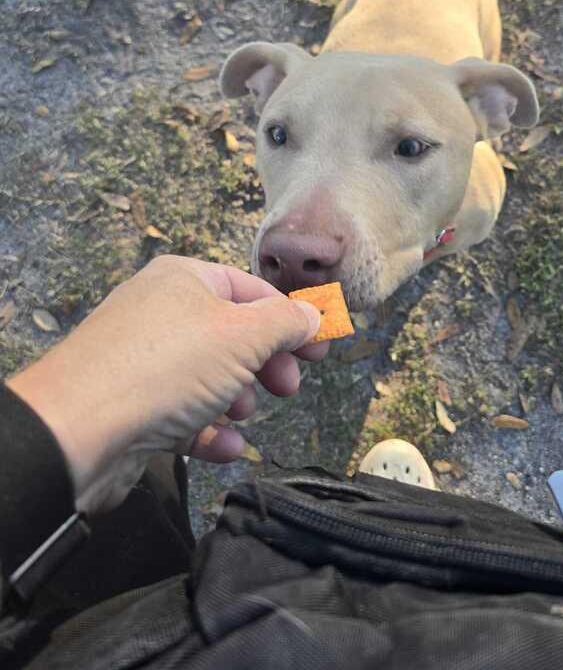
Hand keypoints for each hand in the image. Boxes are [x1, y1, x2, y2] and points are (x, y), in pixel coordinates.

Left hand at [6, 255, 324, 513]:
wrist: (77, 430)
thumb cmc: (164, 367)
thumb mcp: (242, 336)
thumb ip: (286, 323)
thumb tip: (312, 316)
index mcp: (183, 280)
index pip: (252, 291)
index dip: (291, 320)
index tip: (320, 351)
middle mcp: (160, 312)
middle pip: (232, 334)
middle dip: (265, 363)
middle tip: (288, 388)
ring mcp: (143, 360)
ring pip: (208, 375)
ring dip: (236, 397)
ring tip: (242, 413)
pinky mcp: (132, 405)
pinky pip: (183, 413)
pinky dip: (209, 430)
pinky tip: (227, 447)